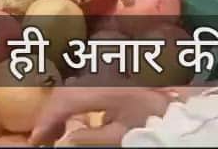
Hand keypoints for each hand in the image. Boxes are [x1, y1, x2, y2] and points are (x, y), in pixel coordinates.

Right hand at [29, 84, 172, 144]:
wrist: (180, 115)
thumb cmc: (151, 124)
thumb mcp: (120, 136)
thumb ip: (89, 137)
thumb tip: (61, 142)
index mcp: (106, 88)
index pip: (66, 98)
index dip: (47, 118)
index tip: (36, 139)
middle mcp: (106, 76)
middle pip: (68, 89)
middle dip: (51, 112)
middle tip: (42, 138)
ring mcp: (110, 75)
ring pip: (76, 86)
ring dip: (61, 107)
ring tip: (55, 131)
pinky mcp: (116, 79)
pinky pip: (87, 86)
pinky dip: (74, 102)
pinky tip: (74, 120)